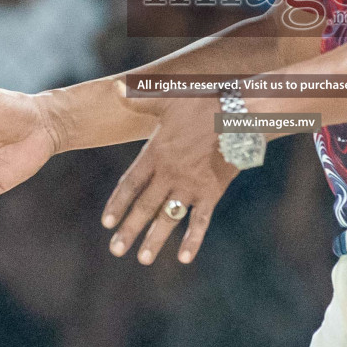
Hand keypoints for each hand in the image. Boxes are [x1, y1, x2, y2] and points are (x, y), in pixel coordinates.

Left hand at [101, 95, 238, 265]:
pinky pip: (200, 220)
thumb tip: (114, 87)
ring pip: (168, 218)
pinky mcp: (212, 191)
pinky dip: (192, 239)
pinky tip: (183, 258)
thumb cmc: (203, 102)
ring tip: (143, 259)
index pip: (131, 184)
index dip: (118, 203)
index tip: (106, 222)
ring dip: (154, 240)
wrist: (239, 113)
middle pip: (145, 207)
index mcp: (156, 153)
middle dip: (129, 230)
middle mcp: (170, 173)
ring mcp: (191, 185)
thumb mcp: (167, 96)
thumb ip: (138, 97)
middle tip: (116, 250)